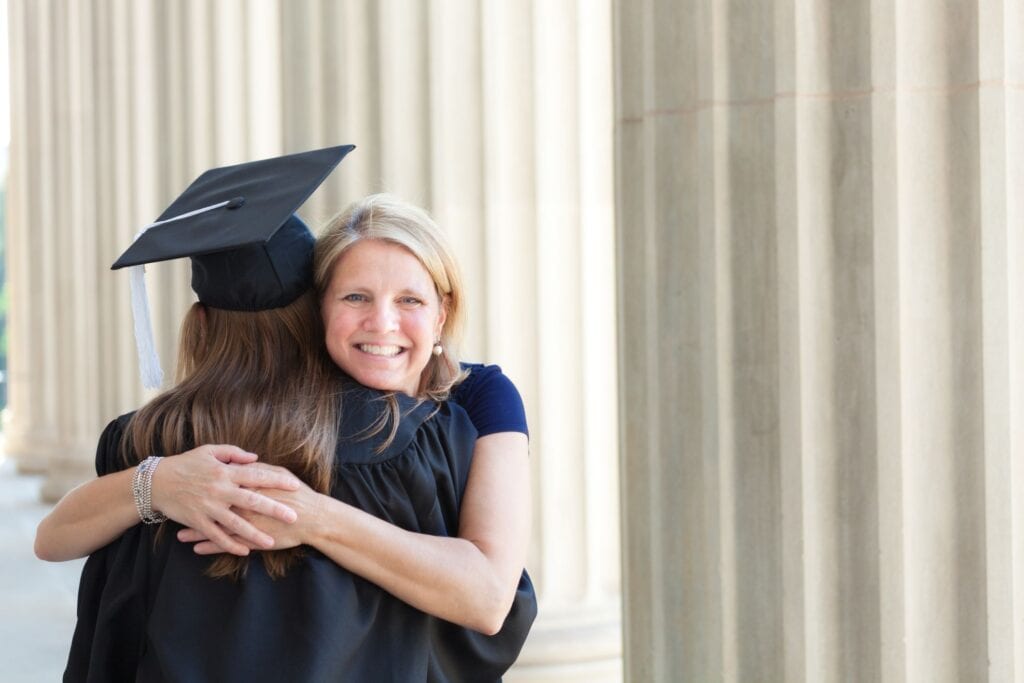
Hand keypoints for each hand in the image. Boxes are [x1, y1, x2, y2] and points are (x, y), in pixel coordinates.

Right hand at [150, 445, 302, 555]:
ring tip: (271, 542)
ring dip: (254, 534)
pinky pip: (217, 535)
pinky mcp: (197, 521)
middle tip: (294, 517)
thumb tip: (256, 457)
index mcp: (225, 471)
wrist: (156, 481)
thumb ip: (234, 454)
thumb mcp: (209, 451)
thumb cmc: (185, 464)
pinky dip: (230, 544)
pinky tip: (244, 551)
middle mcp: (219, 490)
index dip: (277, 481)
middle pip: (252, 501)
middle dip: (274, 509)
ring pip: (236, 523)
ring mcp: (208, 507)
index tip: (295, 485)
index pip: (257, 475)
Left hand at [176, 482, 324, 554]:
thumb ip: (260, 469)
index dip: (205, 483)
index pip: (222, 483)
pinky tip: (197, 549)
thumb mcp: (280, 475)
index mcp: (249, 487)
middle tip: (177, 508)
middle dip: (193, 508)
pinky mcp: (250, 539)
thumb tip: (245, 462)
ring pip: (214, 528)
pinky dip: (210, 547)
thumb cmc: (298, 495)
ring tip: (179, 535)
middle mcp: (243, 505)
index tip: (190, 483)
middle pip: (212, 506)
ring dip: (196, 532)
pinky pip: (226, 544)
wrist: (312, 518)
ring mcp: (245, 523)